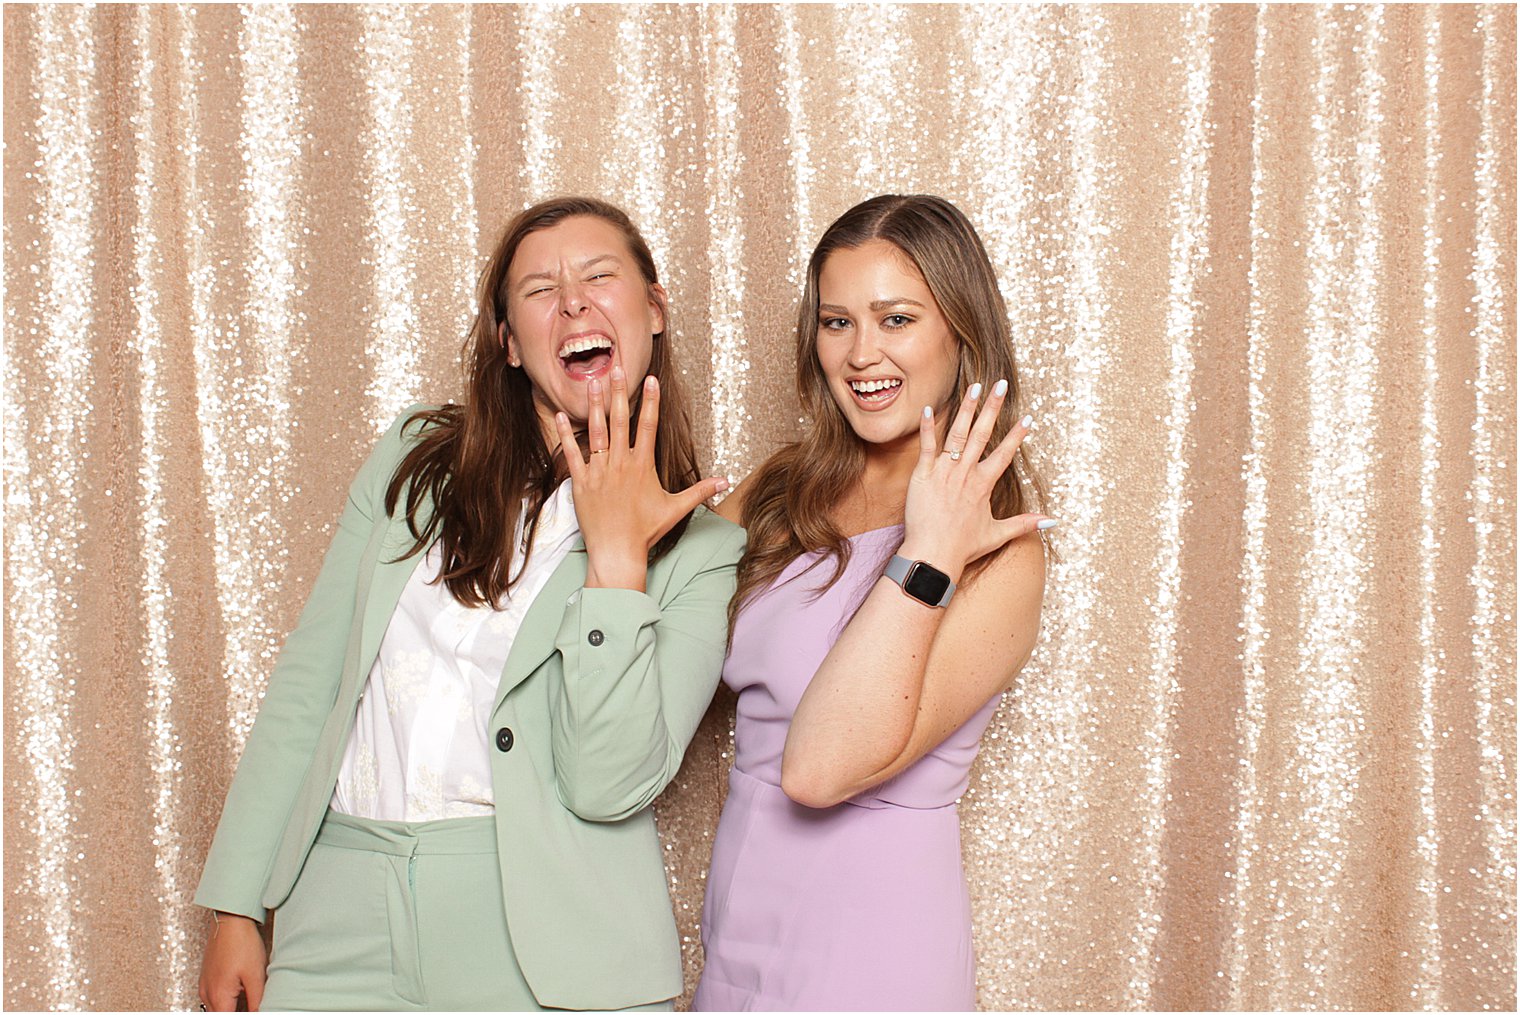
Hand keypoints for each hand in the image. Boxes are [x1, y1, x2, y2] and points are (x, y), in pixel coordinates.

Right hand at [198, 912, 265, 1011]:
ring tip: (249, 994)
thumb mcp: (256, 975)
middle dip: (238, 1011)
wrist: (230, 919)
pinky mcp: (207, 977)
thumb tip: (259, 1012)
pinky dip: (228, 998)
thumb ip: (256, 1001)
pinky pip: (215, 996)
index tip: (254, 1008)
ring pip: (218, 1007)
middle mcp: (206, 993)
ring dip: (232, 1006)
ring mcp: (205, 985)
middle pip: (222, 1014)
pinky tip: (242, 988)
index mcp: (218, 996)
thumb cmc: (242, 942)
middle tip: (254, 1002)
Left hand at [554, 368, 727, 590]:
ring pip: (596, 431)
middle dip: (619, 392)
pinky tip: (563, 415)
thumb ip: (700, 491)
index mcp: (642, 465)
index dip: (650, 401)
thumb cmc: (647, 530)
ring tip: (593, 381)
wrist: (617, 551)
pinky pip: (572, 454)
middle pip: (620, 420)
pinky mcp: (581, 482)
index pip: (648, 425)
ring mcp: (599, 471)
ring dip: (595, 405)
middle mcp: (620, 463)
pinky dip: (567, 434)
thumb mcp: (676, 508)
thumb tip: (726, 481)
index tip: (651, 380)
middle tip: (617, 368)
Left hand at [899, 380, 1052, 580]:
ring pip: (958, 433)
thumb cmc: (963, 546)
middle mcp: (967, 473)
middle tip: (1002, 384)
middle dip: (993, 407)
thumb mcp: (998, 534)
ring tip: (975, 386)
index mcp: (984, 484)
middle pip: (982, 433)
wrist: (933, 554)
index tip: (1028, 417)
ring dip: (967, 408)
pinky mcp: (924, 474)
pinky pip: (927, 446)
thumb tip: (1053, 522)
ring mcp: (945, 471)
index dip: (1017, 435)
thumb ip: (1024, 523)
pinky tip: (929, 408)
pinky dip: (928, 427)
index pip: (1004, 453)